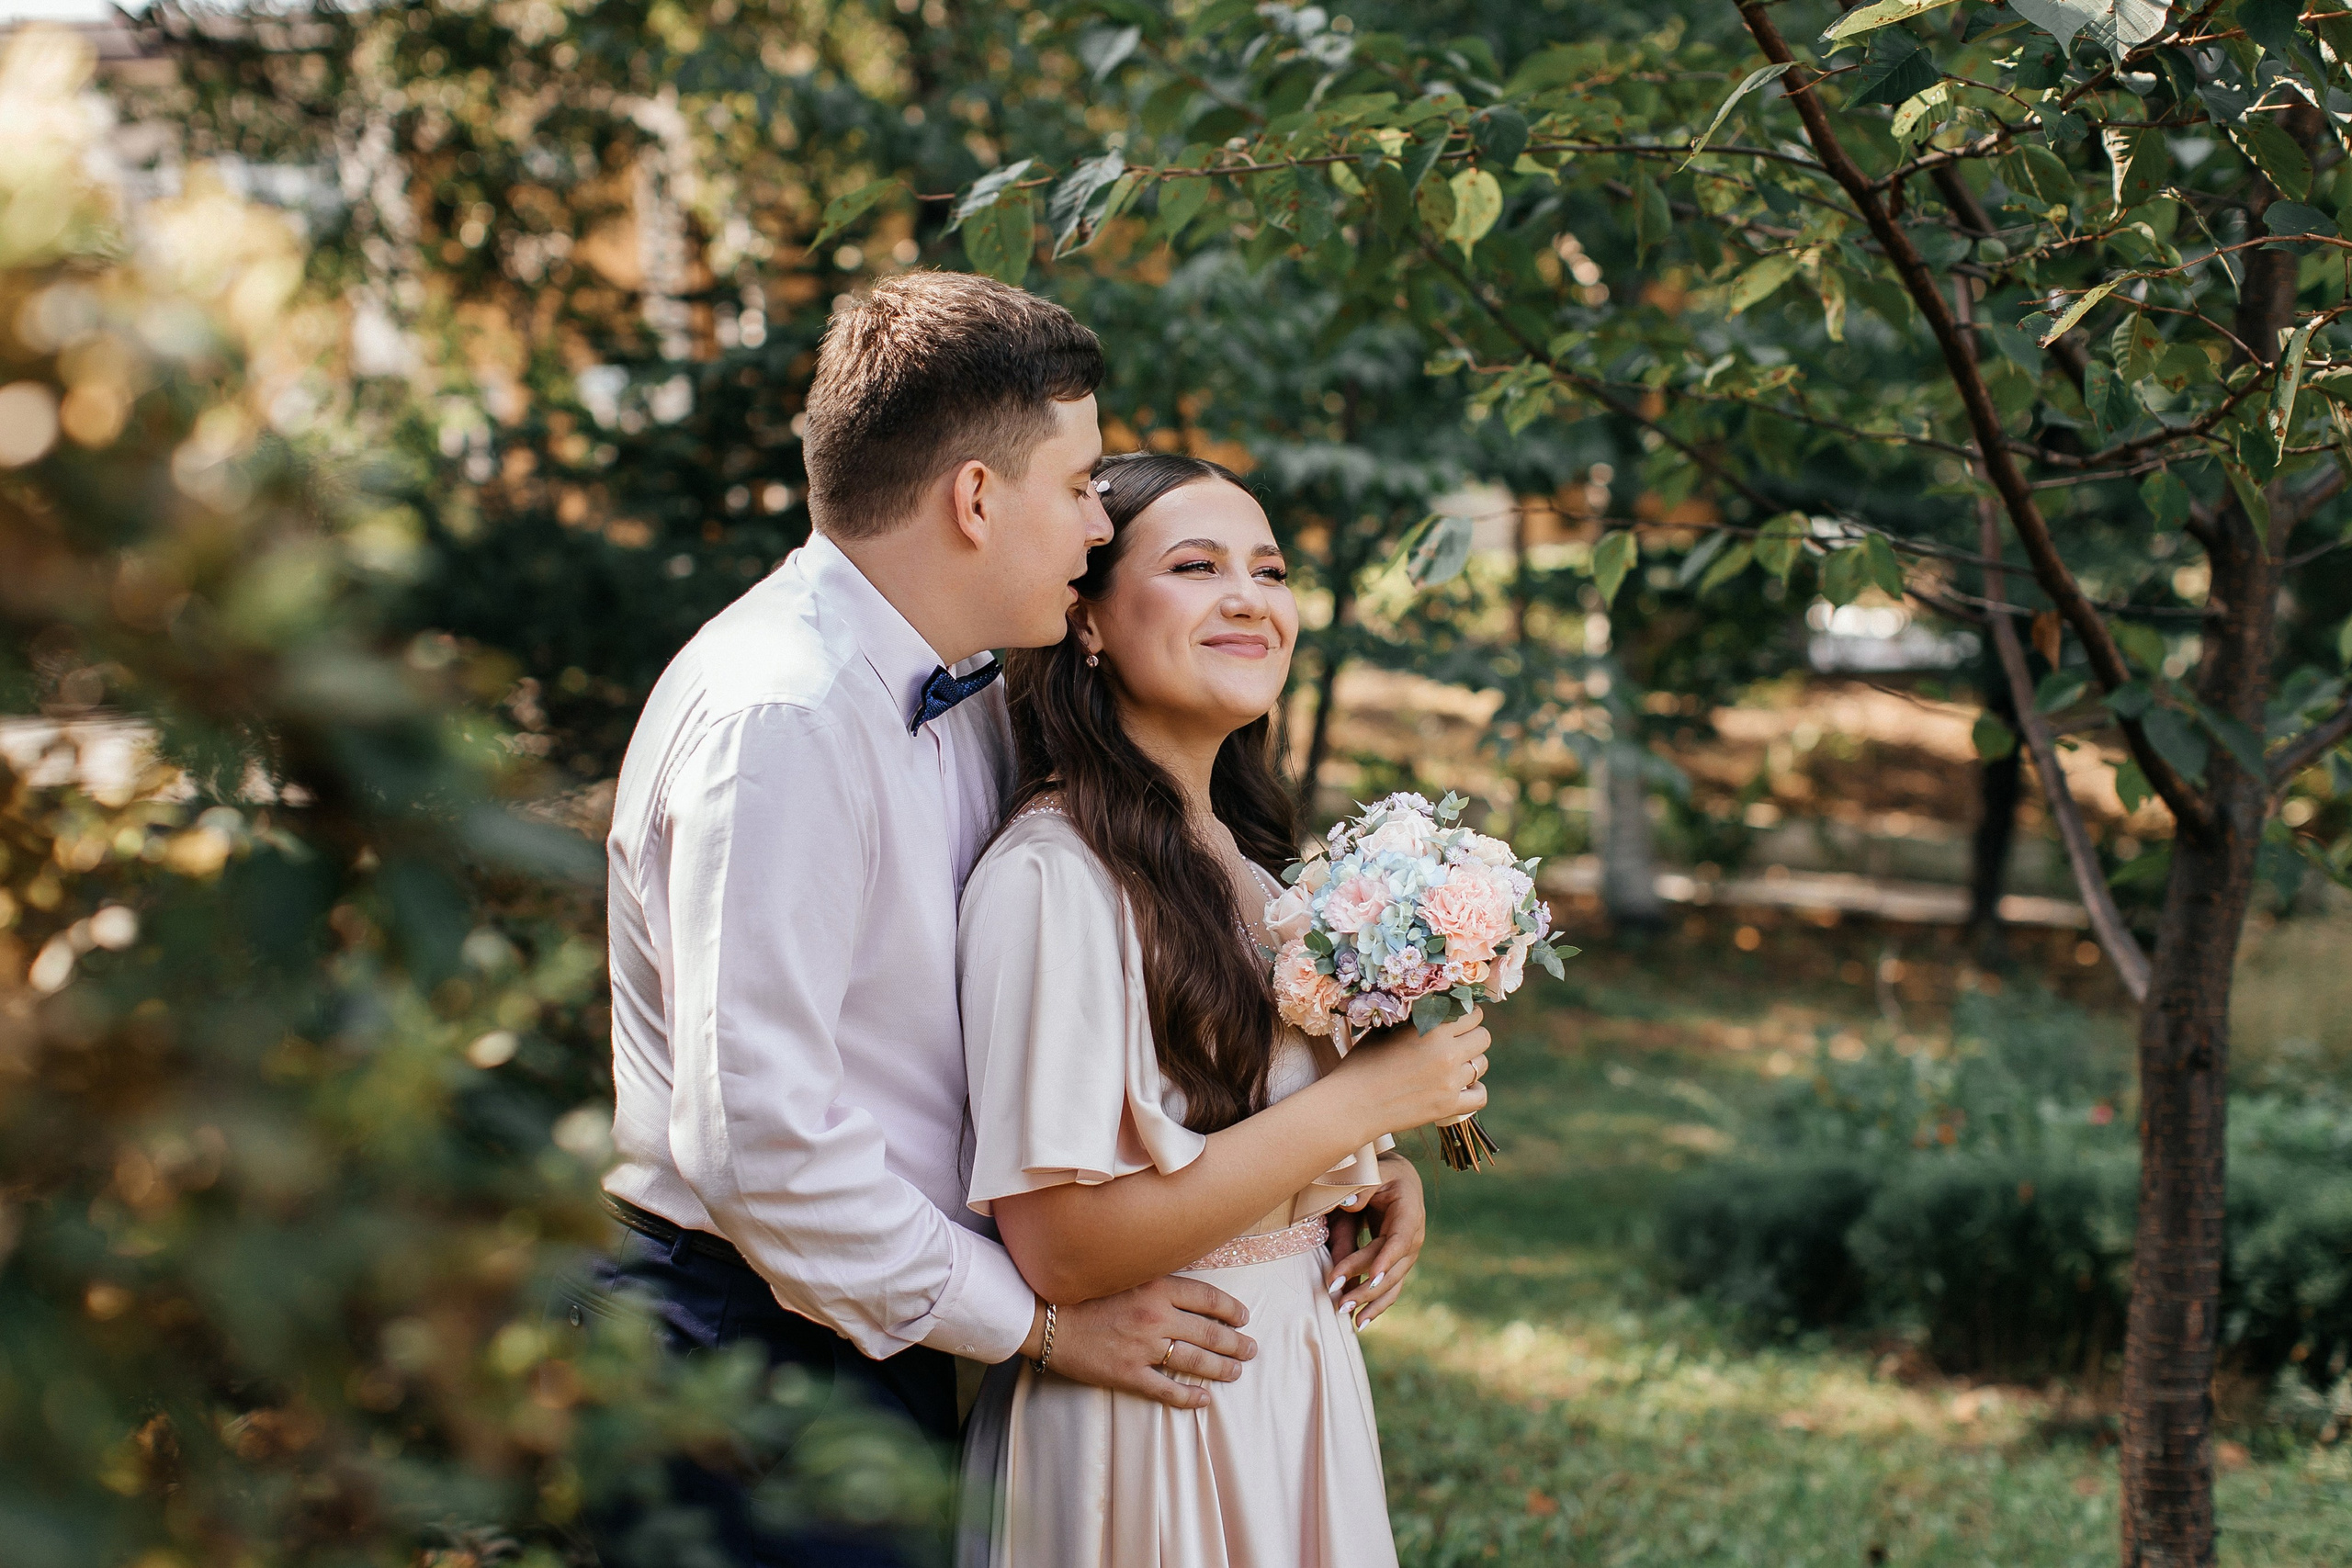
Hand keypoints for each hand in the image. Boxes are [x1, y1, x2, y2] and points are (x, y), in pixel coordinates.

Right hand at [1037, 1276, 1256, 1409]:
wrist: (1047, 1318)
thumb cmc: (1084, 1293)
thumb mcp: (1125, 1275)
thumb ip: (1156, 1281)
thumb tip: (1189, 1290)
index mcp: (1156, 1288)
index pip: (1207, 1297)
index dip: (1230, 1309)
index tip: (1243, 1316)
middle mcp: (1156, 1317)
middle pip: (1209, 1332)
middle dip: (1235, 1342)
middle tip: (1250, 1349)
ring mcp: (1143, 1348)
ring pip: (1195, 1361)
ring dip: (1221, 1368)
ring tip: (1236, 1371)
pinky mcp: (1128, 1374)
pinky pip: (1166, 1389)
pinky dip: (1188, 1397)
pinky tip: (1204, 1400)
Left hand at [1326, 1155, 1424, 1331]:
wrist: (1397, 1180)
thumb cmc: (1380, 1173)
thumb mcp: (1373, 1170)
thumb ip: (1363, 1185)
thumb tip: (1351, 1204)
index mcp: (1409, 1211)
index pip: (1400, 1239)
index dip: (1387, 1258)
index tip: (1371, 1276)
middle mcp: (1413, 1237)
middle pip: (1392, 1267)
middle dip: (1366, 1285)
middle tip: (1340, 1300)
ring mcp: (1407, 1254)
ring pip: (1392, 1283)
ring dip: (1370, 1301)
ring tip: (1346, 1315)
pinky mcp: (1398, 1265)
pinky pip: (1390, 1289)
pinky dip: (1376, 1306)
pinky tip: (1360, 1322)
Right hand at [1329, 1005, 1490, 1138]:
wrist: (1352, 1104)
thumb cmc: (1363, 1062)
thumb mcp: (1386, 1029)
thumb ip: (1415, 1017)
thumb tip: (1434, 1005)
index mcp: (1432, 1028)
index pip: (1472, 1013)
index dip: (1464, 1015)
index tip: (1455, 1020)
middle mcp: (1447, 1052)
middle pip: (1483, 1037)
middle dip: (1472, 1036)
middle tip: (1456, 1042)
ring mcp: (1450, 1081)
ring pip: (1482, 1064)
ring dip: (1472, 1062)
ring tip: (1453, 1065)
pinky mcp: (1449, 1106)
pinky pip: (1480, 1095)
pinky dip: (1474, 1091)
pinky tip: (1462, 1087)